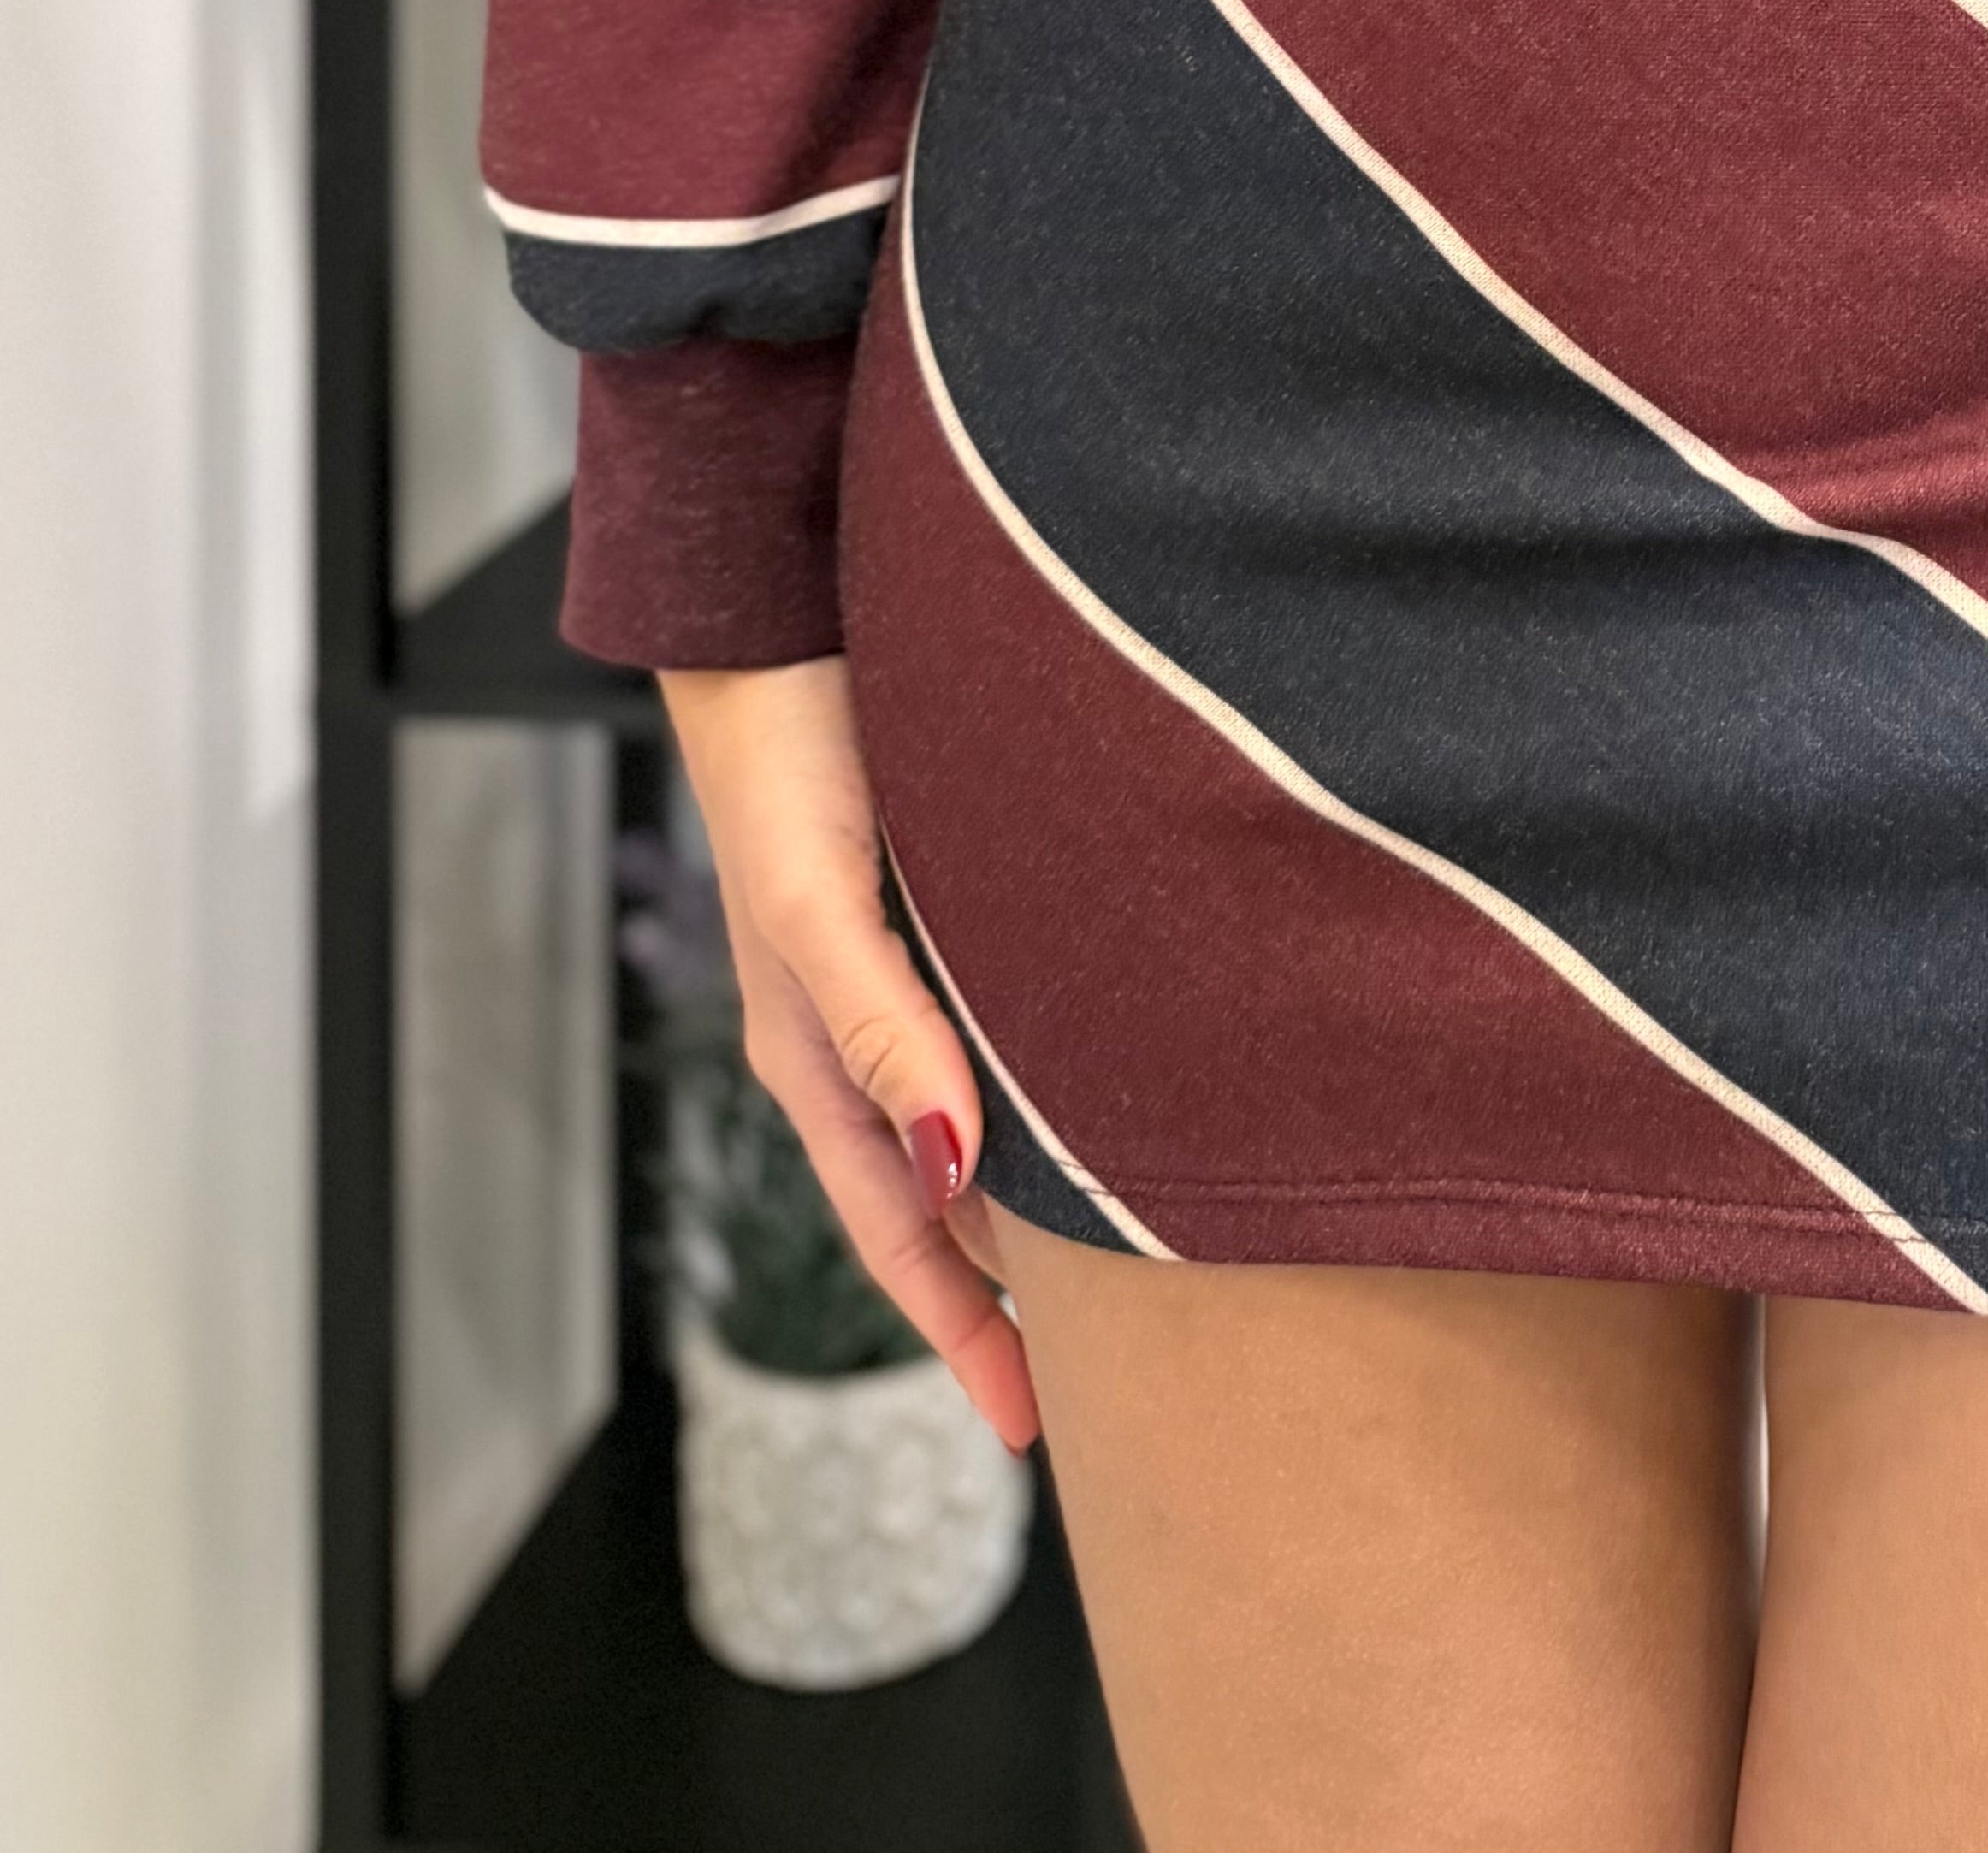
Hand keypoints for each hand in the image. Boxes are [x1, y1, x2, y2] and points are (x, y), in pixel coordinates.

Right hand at [656, 655, 1038, 1454]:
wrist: (787, 627)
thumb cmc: (788, 767)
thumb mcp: (822, 910)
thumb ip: (883, 1029)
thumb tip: (957, 1163)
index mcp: (818, 1059)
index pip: (903, 1231)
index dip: (961, 1331)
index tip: (1029, 1428)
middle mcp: (869, 1032)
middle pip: (947, 1197)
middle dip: (1012, 1288)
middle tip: (1112, 1375)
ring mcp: (910, 977)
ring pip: (981, 1123)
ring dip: (1039, 1193)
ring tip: (1133, 1265)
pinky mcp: (956, 913)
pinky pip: (1008, 1037)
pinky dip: (1052, 1094)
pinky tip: (1112, 1101)